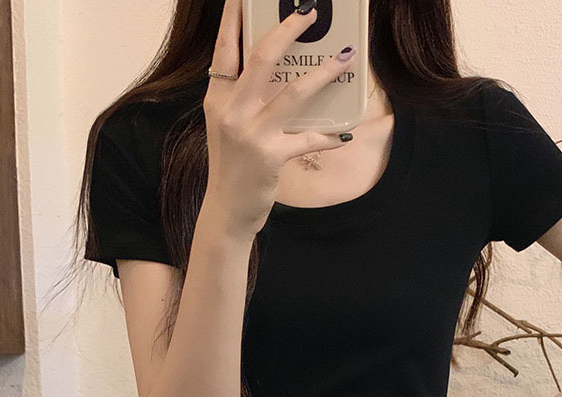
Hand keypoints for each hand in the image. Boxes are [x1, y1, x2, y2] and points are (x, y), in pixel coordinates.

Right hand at [203, 0, 357, 233]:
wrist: (226, 210)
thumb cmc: (232, 167)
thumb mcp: (227, 127)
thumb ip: (242, 100)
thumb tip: (278, 76)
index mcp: (217, 99)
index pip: (224, 49)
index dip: (235, 18)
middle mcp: (231, 110)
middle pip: (261, 57)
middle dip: (287, 29)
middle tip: (309, 9)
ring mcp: (250, 133)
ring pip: (292, 92)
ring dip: (323, 73)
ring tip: (344, 57)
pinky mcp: (270, 156)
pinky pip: (308, 138)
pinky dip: (328, 136)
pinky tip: (343, 133)